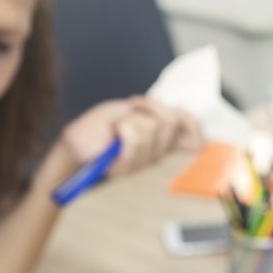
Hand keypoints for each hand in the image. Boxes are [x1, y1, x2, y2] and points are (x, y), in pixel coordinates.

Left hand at [59, 96, 201, 176]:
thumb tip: (179, 113)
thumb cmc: (103, 123)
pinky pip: (136, 139)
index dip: (192, 125)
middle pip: (169, 121)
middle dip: (148, 107)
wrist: (77, 137)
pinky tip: (118, 128)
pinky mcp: (125, 166)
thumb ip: (159, 113)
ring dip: (131, 117)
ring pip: (151, 128)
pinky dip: (125, 126)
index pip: (195, 140)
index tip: (174, 113)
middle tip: (130, 111)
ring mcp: (142, 163)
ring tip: (118, 124)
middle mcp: (156, 155)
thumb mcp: (135, 110)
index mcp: (162, 143)